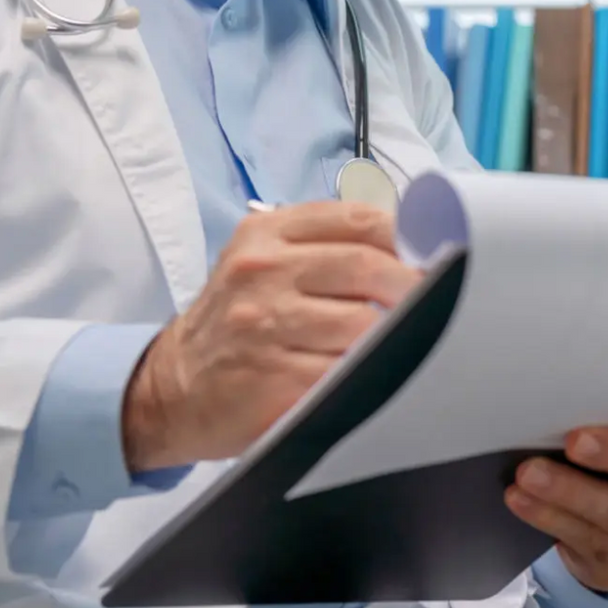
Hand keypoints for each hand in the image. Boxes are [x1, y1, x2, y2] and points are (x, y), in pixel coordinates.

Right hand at [121, 199, 419, 470]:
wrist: (171, 387)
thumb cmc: (234, 322)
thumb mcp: (262, 263)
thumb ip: (322, 246)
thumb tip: (406, 248)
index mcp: (266, 234)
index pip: (357, 219)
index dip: (406, 237)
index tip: (431, 256)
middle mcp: (263, 272)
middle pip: (366, 266)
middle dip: (411, 287)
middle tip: (436, 302)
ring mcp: (266, 326)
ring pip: (363, 324)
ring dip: (394, 335)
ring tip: (406, 341)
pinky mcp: (275, 380)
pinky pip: (346, 373)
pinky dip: (370, 374)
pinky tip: (374, 374)